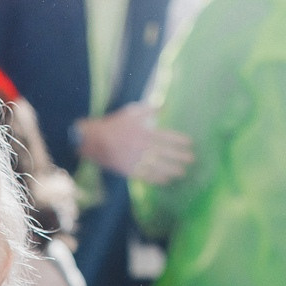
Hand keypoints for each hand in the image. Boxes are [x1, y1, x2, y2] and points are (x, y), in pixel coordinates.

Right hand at [73, 105, 194, 184]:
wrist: (93, 140)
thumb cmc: (113, 124)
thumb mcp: (131, 112)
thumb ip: (149, 109)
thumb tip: (164, 105)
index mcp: (144, 132)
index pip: (167, 137)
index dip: (179, 141)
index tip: (190, 143)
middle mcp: (142, 147)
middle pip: (166, 153)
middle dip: (180, 157)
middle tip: (192, 160)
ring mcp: (136, 160)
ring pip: (158, 166)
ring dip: (172, 170)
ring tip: (182, 172)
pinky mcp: (129, 170)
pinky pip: (146, 176)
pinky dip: (157, 179)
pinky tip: (166, 180)